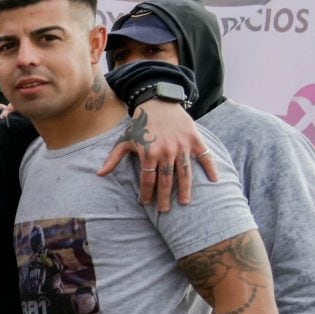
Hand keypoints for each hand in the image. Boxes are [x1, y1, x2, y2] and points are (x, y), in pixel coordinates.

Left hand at [97, 103, 219, 213]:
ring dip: (185, 188)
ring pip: (184, 172)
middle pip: (166, 180)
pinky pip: (205, 156)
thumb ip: (114, 159)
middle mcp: (166, 152)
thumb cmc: (140, 124)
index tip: (146, 204)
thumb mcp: (124, 140)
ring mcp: (182, 146)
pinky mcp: (194, 139)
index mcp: (149, 153)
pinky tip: (215, 180)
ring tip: (185, 202)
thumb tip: (99, 174)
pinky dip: (211, 167)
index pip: (147, 179)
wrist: (159, 103)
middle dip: (164, 196)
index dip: (147, 193)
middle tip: (165, 210)